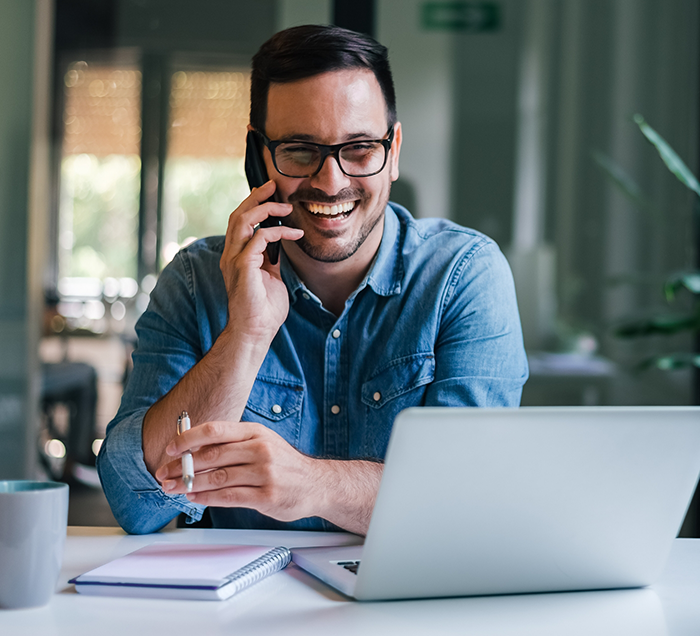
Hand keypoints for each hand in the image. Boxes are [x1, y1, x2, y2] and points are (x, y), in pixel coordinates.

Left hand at [155, 420, 318, 521]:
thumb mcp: (262, 442)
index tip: (170, 448)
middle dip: (183, 466)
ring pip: (217, 478)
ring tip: (173, 488)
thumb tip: (195, 449)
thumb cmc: (284, 464)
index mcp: (255, 432)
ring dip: (190, 484)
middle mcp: (260, 449)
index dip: (188, 438)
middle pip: (212, 456)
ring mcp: (264, 473)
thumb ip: (233, 444)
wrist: (316, 483)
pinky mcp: (266, 496)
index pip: (215, 430)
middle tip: (164, 473)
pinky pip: (228, 497)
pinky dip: (207, 498)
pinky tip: (195, 498)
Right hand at [220, 180, 302, 342]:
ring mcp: (234, 260)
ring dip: (264, 209)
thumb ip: (270, 259)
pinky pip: (258, 238)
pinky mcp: (243, 266)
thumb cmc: (264, 310)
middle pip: (237, 215)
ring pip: (243, 220)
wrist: (256, 332)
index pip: (239, 222)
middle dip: (256, 197)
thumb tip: (279, 244)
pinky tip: (293, 234)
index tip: (271, 194)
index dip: (253, 204)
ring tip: (284, 206)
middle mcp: (231, 255)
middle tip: (273, 186)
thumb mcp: (270, 277)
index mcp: (236, 256)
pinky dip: (277, 232)